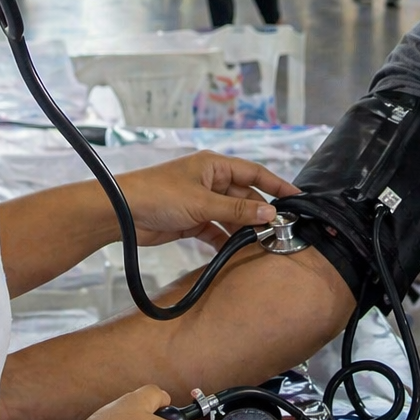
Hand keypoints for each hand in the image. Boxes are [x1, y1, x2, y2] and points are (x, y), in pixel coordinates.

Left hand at [116, 150, 298, 246]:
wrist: (122, 213)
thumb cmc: (159, 195)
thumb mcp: (203, 203)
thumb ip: (237, 211)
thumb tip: (270, 214)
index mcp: (214, 166)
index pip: (254, 173)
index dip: (276, 185)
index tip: (297, 198)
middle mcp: (210, 181)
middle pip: (244, 197)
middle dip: (260, 214)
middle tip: (278, 232)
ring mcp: (201, 201)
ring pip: (232, 216)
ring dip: (243, 229)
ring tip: (261, 245)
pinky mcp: (192, 221)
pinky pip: (216, 230)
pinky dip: (226, 240)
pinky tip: (236, 253)